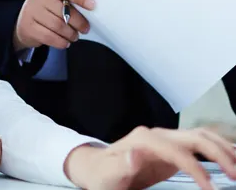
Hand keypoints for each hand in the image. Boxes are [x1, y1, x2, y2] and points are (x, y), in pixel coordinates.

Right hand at [13, 0, 94, 50]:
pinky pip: (49, 37)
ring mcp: (31, 11)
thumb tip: (91, 10)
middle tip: (85, 28)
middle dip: (78, 22)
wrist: (24, 21)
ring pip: (57, 26)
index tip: (92, 5)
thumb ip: (69, 0)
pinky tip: (65, 42)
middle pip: (63, 10)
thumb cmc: (47, 8)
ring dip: (70, 33)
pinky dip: (61, 42)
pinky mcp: (28, 27)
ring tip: (75, 36)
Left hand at [64, 126, 235, 189]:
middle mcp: (157, 134)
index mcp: (144, 139)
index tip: (210, 189)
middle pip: (195, 137)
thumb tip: (135, 154)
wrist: (95, 167)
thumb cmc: (101, 175)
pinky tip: (231, 157)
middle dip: (220, 154)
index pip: (178, 150)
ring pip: (201, 137)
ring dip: (223, 149)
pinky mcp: (171, 147)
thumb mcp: (107, 175)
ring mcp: (165, 139)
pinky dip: (217, 149)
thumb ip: (121, 165)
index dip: (196, 168)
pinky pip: (198, 144)